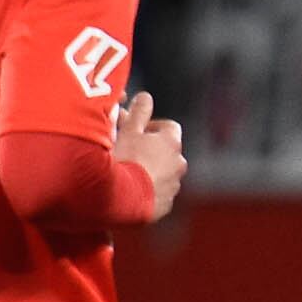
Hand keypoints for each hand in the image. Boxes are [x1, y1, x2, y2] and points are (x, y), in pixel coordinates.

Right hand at [114, 92, 188, 219]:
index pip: (169, 127)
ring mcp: (174, 186)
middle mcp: (179, 164)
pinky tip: (128, 191)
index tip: (136, 131)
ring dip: (149, 171)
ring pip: (163, 174)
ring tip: (125, 174)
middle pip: (167, 152)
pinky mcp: (165, 205)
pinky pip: (158, 194)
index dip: (153, 127)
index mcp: (171, 143)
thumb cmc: (125, 159)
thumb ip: (138, 113)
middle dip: (150, 150)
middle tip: (127, 152)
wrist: (122, 199)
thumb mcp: (128, 131)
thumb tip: (145, 97)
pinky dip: (147, 191)